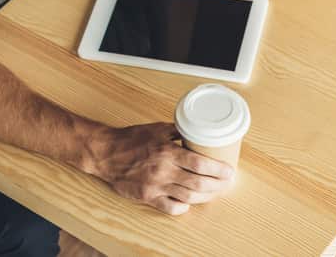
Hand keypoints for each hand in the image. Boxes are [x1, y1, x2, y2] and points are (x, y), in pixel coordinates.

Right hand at [88, 122, 235, 215]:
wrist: (106, 153)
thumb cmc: (131, 139)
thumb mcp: (156, 129)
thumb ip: (178, 131)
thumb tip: (197, 131)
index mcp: (166, 152)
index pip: (199, 164)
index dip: (218, 170)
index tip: (229, 171)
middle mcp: (163, 171)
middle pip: (198, 184)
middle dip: (217, 185)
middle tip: (226, 183)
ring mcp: (155, 187)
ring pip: (188, 198)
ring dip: (205, 197)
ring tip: (214, 192)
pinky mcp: (148, 197)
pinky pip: (170, 207)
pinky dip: (183, 207)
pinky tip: (189, 203)